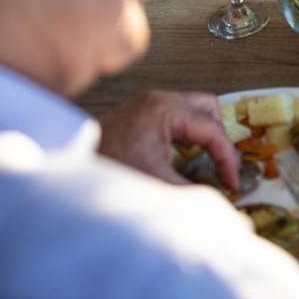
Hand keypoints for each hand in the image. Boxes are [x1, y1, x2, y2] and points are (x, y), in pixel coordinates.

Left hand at [98, 90, 238, 190]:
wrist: (67, 161)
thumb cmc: (106, 165)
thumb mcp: (153, 179)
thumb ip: (188, 189)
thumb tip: (214, 200)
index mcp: (166, 109)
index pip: (212, 130)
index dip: (227, 158)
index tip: (230, 182)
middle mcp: (159, 98)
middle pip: (209, 108)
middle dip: (218, 137)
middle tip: (219, 164)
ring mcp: (149, 102)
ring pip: (195, 109)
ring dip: (203, 133)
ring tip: (203, 160)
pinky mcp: (141, 111)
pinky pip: (178, 115)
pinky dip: (187, 132)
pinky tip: (181, 154)